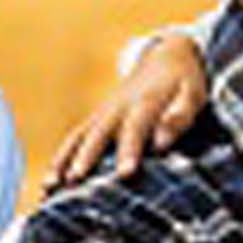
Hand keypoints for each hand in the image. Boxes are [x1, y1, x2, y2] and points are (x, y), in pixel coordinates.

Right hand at [47, 31, 211, 186]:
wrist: (164, 56)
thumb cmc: (183, 82)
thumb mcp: (193, 94)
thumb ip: (180, 115)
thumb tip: (162, 142)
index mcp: (144, 102)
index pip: (135, 128)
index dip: (129, 150)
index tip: (124, 173)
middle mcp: (117, 108)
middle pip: (99, 133)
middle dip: (86, 157)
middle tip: (75, 180)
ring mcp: (102, 113)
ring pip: (79, 136)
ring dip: (63, 160)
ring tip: (49, 186)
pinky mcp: (95, 119)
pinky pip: (74, 139)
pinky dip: (60, 159)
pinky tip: (49, 183)